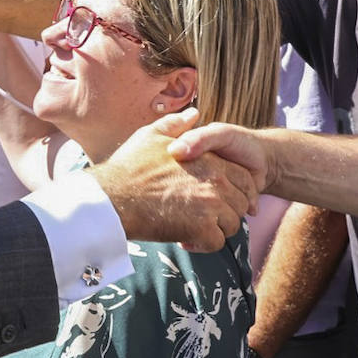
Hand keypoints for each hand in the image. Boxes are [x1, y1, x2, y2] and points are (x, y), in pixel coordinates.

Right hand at [90, 109, 262, 253]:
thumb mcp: (151, 136)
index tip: (219, 198)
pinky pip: (217, 242)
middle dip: (226, 211)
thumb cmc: (129, 168)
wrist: (113, 197)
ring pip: (231, 224)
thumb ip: (177, 125)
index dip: (236, 191)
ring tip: (194, 226)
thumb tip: (194, 113)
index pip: (244, 179)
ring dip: (215, 229)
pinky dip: (203, 243)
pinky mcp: (201, 229)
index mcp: (210, 161)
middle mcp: (215, 182)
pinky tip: (186, 239)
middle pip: (241, 203)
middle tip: (203, 215)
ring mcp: (210, 206)